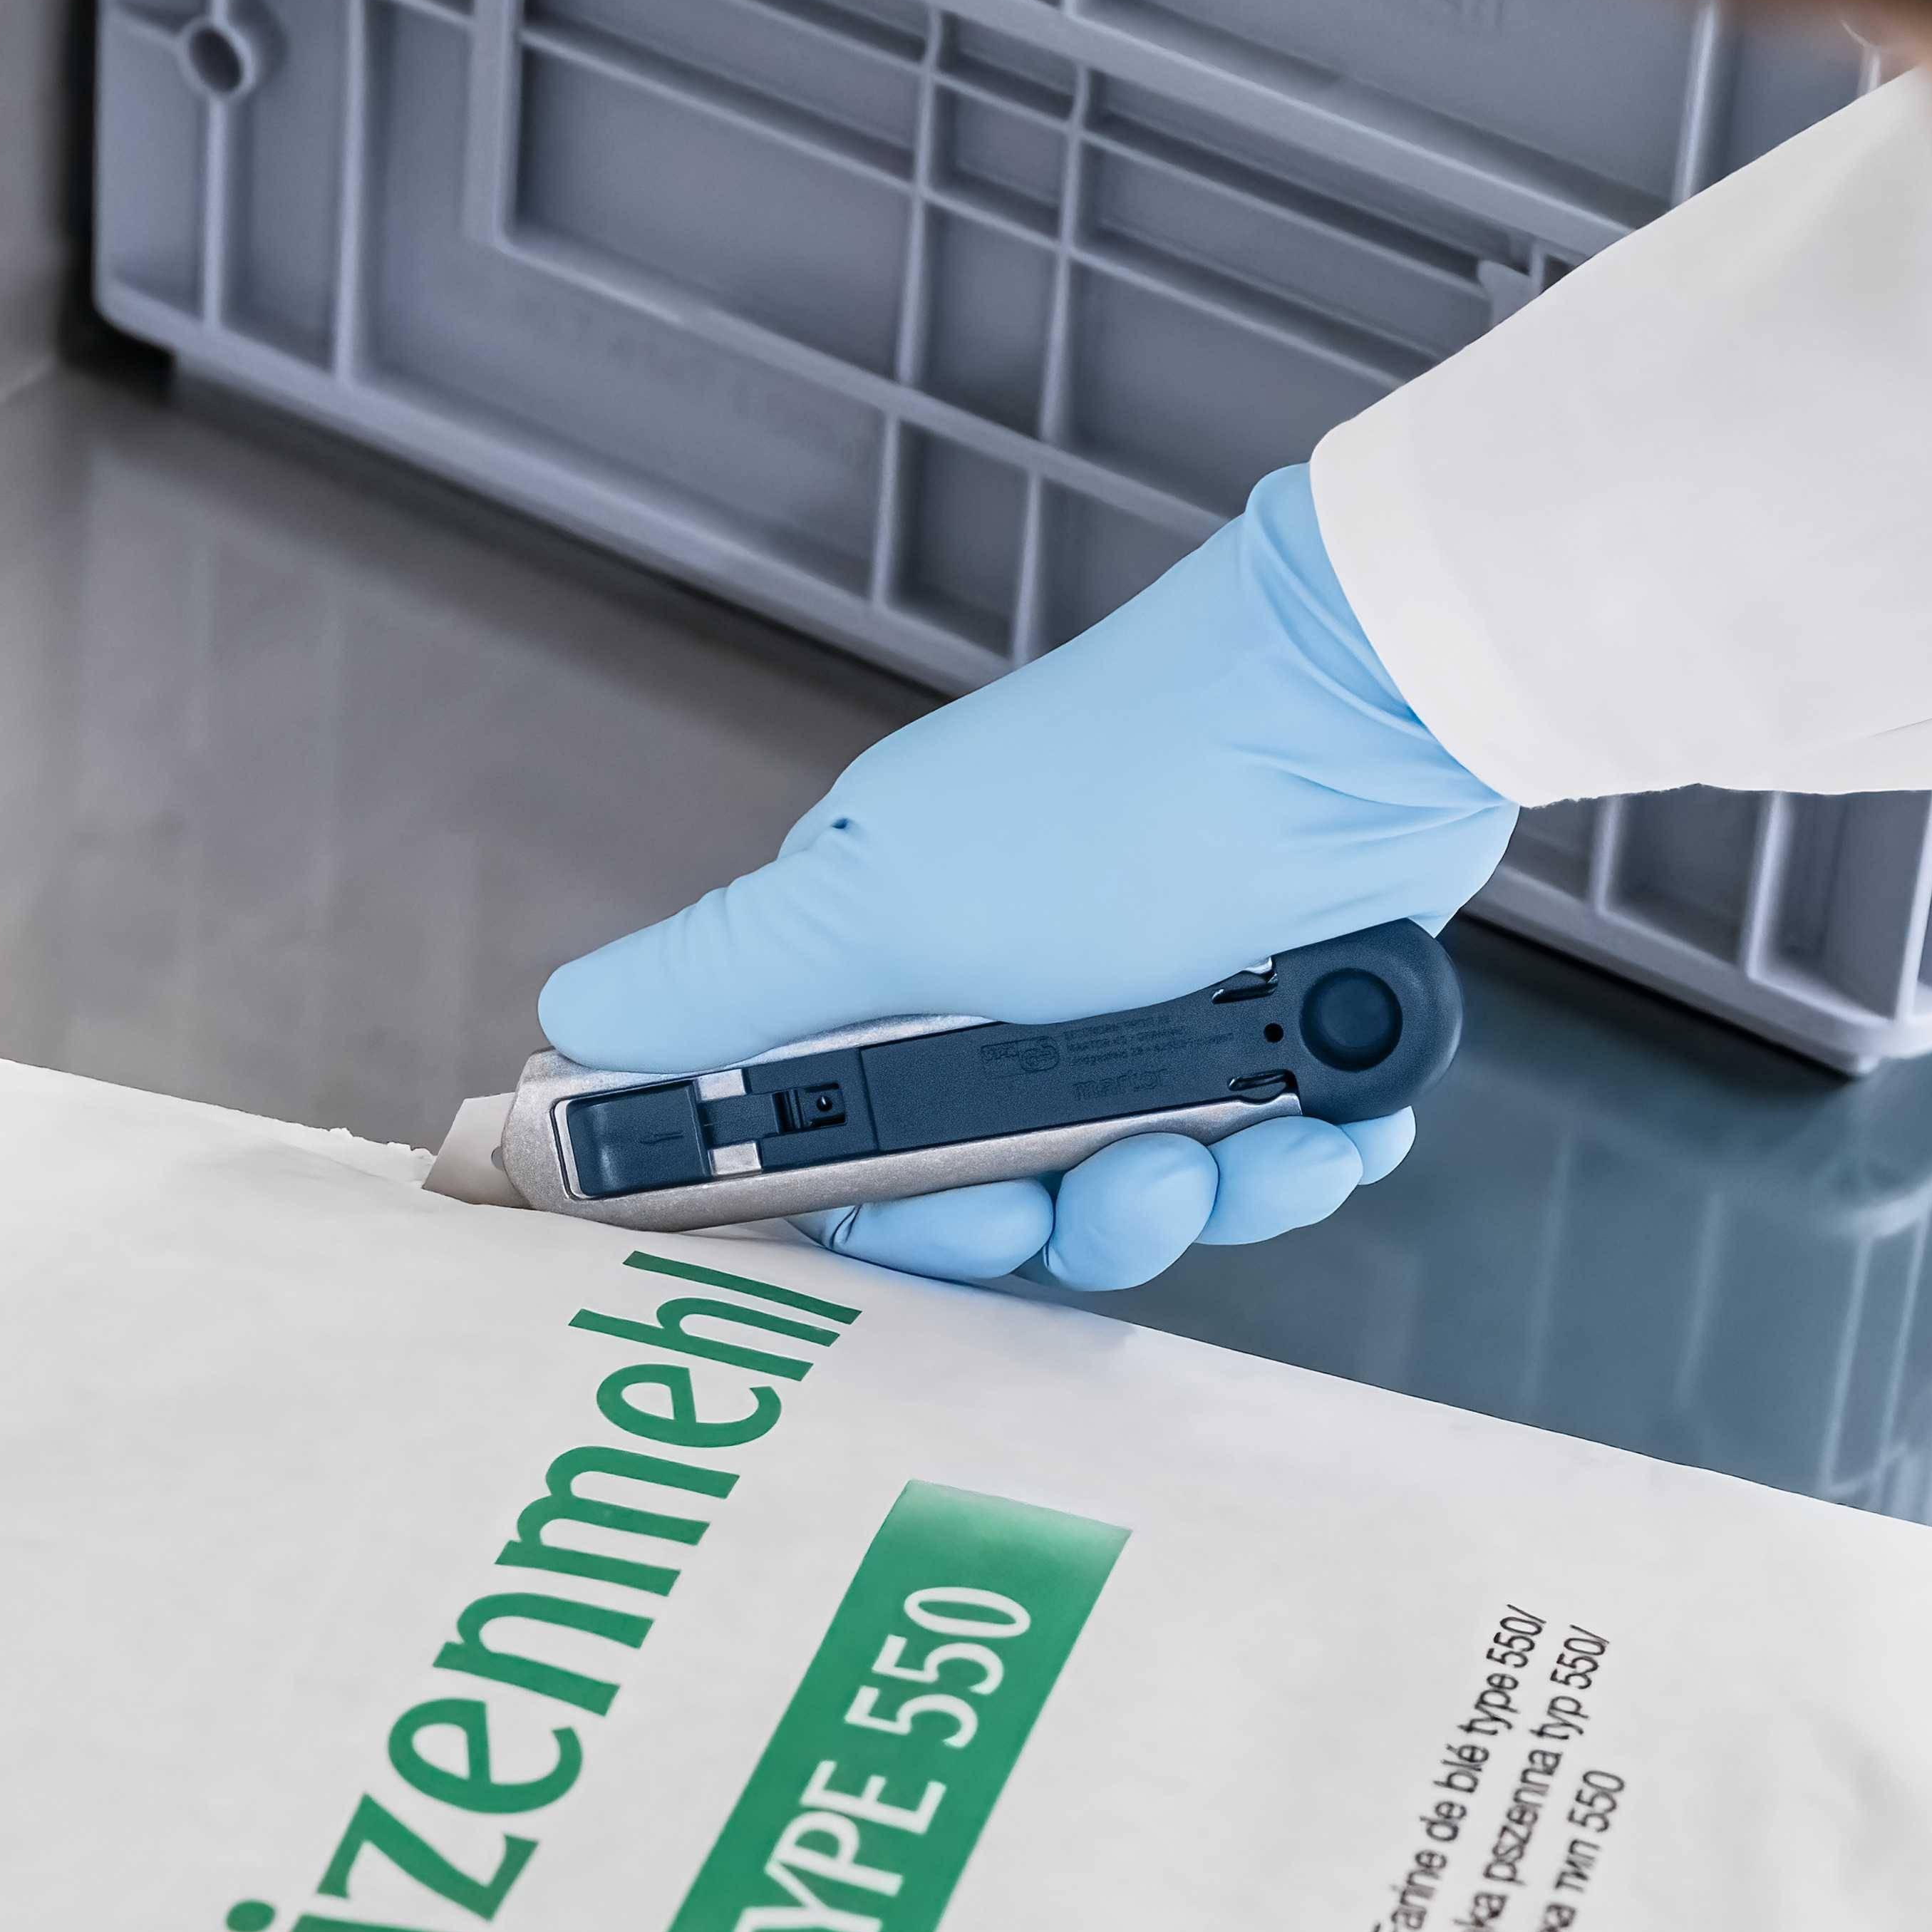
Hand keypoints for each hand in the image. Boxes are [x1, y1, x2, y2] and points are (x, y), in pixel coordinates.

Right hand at [544, 465, 1510, 1291]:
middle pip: (1009, 1196)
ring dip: (1211, 1194)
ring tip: (1265, 1143)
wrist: (1363, 710)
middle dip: (1084, 1214)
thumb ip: (727, 986)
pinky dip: (1308, 1153)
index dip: (910, 1220)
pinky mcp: (1273, 1013)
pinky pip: (1274, 1150)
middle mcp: (1010, 985)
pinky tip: (1339, 1122)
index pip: (852, 1158)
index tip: (980, 1218)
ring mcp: (1147, 998)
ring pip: (1148, 1185)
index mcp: (892, 957)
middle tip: (1145, 1177)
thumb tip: (568, 1019)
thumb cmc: (1118, 792)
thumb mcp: (886, 900)